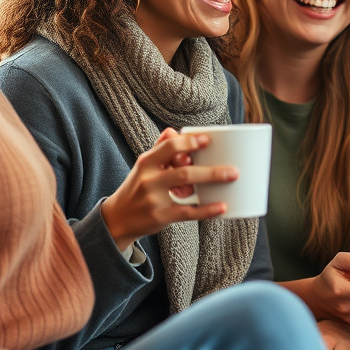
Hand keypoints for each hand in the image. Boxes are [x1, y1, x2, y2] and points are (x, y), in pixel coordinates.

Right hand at [100, 128, 238, 250]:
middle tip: (233, 168)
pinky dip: (206, 210)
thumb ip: (160, 150)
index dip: (190, 142)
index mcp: (147, 162)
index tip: (208, 140)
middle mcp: (149, 178)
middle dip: (210, 169)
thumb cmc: (137, 188)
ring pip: (186, 185)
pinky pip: (187, 212)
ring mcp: (154, 198)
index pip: (169, 146)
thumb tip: (174, 131)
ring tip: (232, 178)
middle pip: (183, 169)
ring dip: (211, 180)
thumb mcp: (143, 167)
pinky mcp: (160, 216)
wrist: (116, 218)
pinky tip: (222, 207)